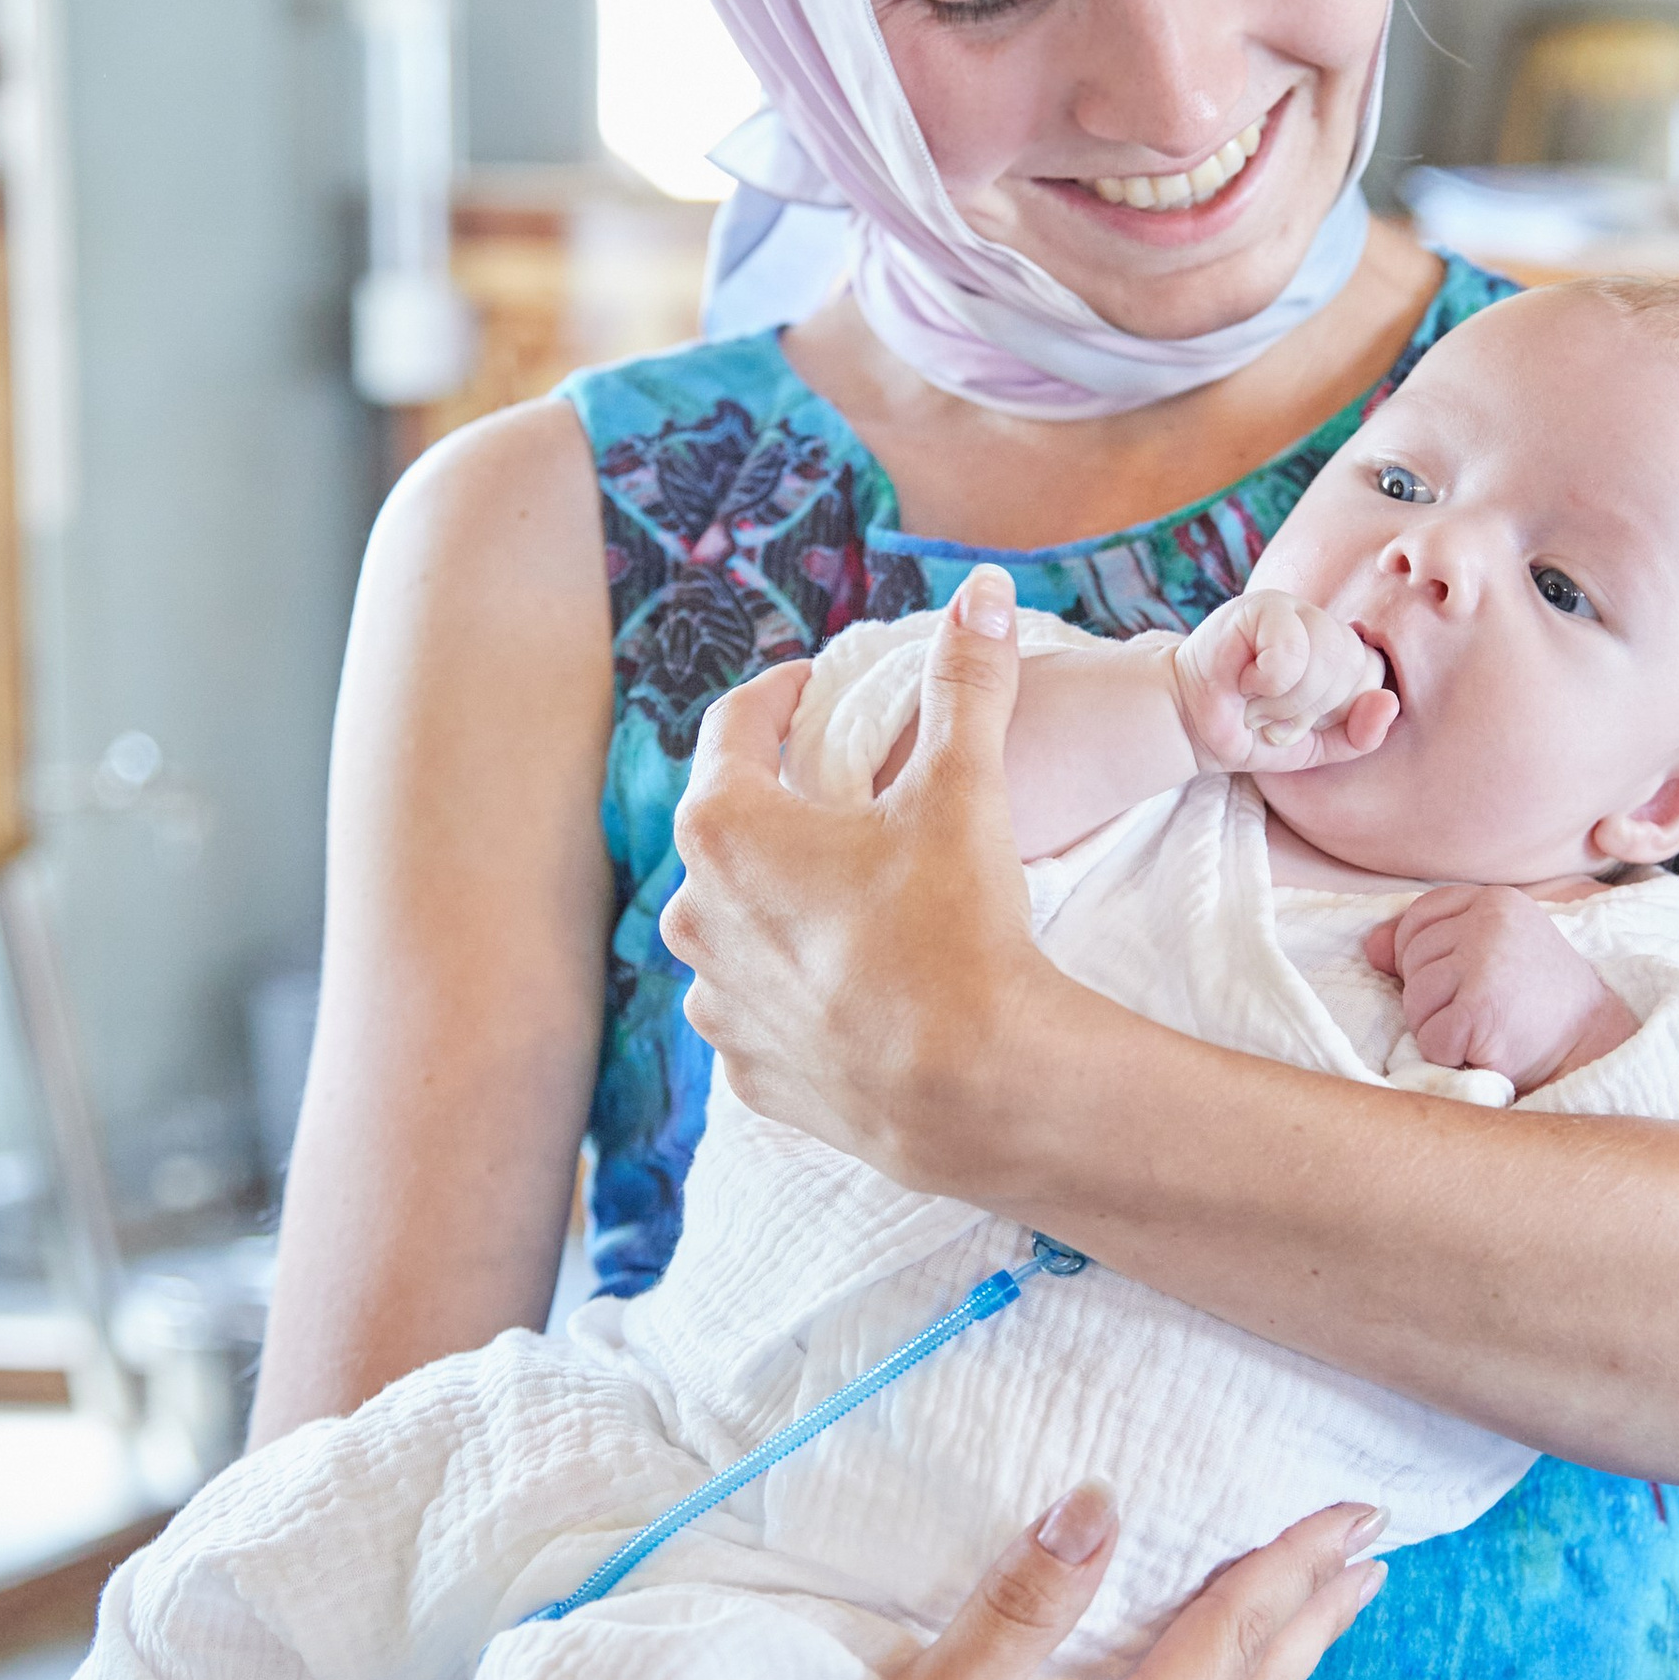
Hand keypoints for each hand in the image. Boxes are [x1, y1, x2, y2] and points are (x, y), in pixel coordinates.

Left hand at [665, 567, 1053, 1186]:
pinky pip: (756, 1003)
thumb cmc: (956, 928)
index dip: (782, 695)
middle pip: (729, 826)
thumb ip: (967, 682)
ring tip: (855, 896)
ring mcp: (713, 1000)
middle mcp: (692, 912)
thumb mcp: (964, 789)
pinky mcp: (744, 1069)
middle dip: (784, 803)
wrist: (971, 1088)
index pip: (735, 724)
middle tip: (849, 796)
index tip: (817, 691)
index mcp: (724, 828)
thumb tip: (986, 591)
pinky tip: (850, 980)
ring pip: (736, 921)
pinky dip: (792, 981)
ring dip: (781, 899)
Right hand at [1170, 587, 1395, 777]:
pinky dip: (1268, 683)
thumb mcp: (1315, 747)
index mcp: (1341, 649)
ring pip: (1326, 657)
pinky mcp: (1260, 605)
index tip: (1297, 724)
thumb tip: (1390, 704)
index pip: (1374, 676)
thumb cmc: (1252, 732)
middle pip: (1354, 665)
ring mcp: (1291, 607)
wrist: (1189, 725)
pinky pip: (1291, 651)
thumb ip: (1359, 735)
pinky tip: (1242, 681)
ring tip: (1257, 704)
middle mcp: (1321, 621)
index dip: (1338, 712)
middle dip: (1311, 711)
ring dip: (1286, 701)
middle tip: (1271, 719)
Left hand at [1365, 883, 1635, 1087]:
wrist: (1593, 1045)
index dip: (1423, 956)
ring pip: (1415, 1000)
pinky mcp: (1481, 1007)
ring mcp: (1486, 962)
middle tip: (1486, 1008)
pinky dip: (1452, 1056)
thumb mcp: (1490, 953)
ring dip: (1440, 1027)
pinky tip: (1487, 1048)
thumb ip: (1430, 941)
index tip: (1463, 979)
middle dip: (1434, 995)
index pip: (1418, 917)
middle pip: (1411, 959)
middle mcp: (1490, 922)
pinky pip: (1431, 1038)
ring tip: (1486, 1027)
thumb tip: (1369, 948)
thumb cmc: (1538, 1001)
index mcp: (1495, 900)